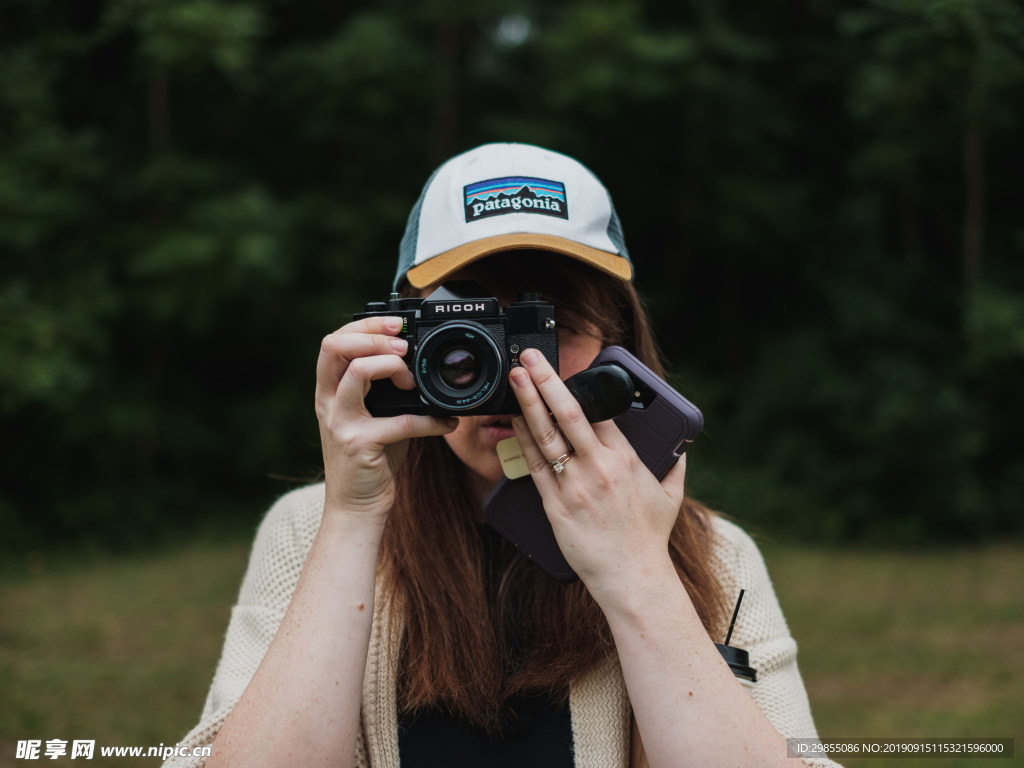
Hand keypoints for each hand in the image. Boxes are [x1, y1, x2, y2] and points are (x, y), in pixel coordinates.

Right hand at [315, 316, 456, 522]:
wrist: (356, 508)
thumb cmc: (370, 460)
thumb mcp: (371, 417)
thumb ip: (383, 390)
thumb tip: (417, 364)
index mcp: (329, 391)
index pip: (333, 342)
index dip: (364, 326)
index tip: (396, 325)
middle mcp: (327, 402)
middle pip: (335, 346)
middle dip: (374, 336)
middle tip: (404, 347)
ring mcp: (340, 422)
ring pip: (359, 371)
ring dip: (393, 366)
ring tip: (413, 380)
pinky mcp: (359, 445)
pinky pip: (399, 420)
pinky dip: (430, 419)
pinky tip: (446, 423)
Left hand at [509, 348, 685, 601]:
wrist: (632, 577)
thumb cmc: (649, 539)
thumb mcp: (671, 496)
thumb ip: (674, 465)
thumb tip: (680, 446)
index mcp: (625, 459)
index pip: (599, 411)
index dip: (579, 385)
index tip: (565, 366)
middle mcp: (598, 467)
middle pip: (568, 414)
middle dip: (547, 381)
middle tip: (530, 356)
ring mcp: (574, 485)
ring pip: (546, 435)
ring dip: (528, 403)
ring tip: (516, 378)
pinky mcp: (555, 505)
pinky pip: (535, 465)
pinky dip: (523, 440)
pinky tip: (514, 420)